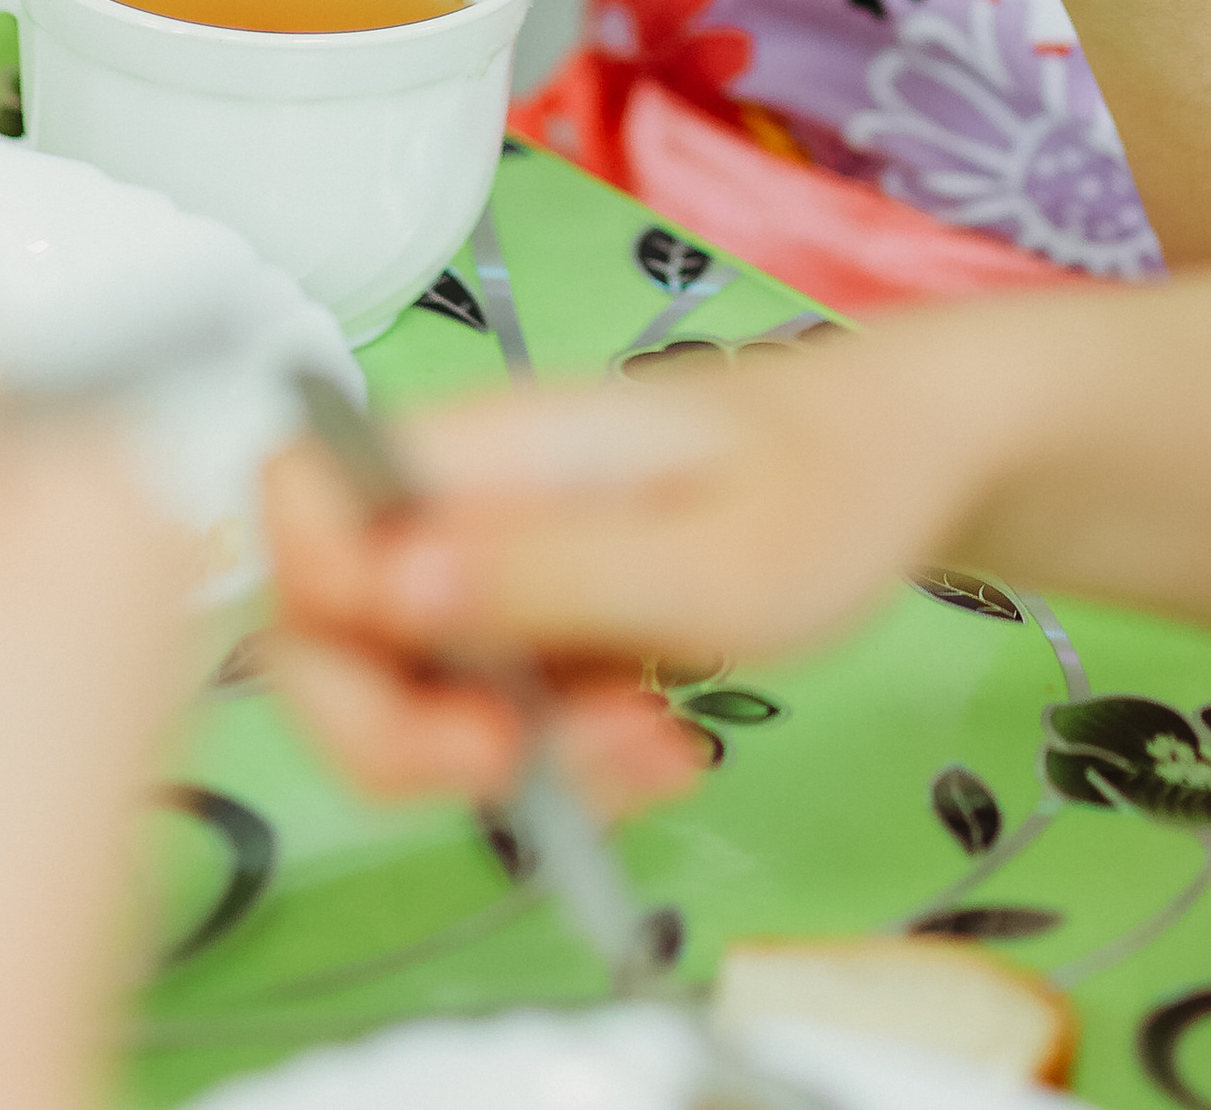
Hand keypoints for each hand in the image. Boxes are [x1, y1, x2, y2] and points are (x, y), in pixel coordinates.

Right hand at [262, 334, 995, 805]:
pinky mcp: (538, 613)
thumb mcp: (713, 557)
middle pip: (322, 628)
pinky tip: (661, 744)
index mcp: (489, 445)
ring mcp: (499, 555)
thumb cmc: (832, 482)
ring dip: (513, 763)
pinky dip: (562, 762)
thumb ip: (548, 573)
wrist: (910, 462)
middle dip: (404, 736)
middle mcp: (468, 494)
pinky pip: (490, 713)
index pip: (300, 503)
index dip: (324, 617)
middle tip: (523, 766)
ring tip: (653, 749)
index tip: (452, 698)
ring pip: (411, 692)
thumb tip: (381, 583)